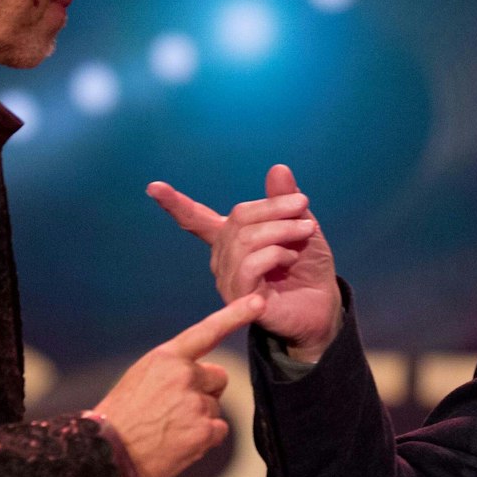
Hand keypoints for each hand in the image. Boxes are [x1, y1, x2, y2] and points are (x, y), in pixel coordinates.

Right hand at [93, 294, 264, 476]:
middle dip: (205, 391)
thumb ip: (173, 370)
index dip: (235, 314)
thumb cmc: (122, 416)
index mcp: (166, 358)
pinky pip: (218, 430)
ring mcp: (196, 403)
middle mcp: (184, 375)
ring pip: (215, 407)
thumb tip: (200, 377)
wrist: (107, 452)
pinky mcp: (204, 431)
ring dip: (200, 418)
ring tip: (169, 428)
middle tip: (175, 408)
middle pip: (218, 378)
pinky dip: (204, 439)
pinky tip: (179, 442)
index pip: (207, 331)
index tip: (258, 302)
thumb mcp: (142, 377)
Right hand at [146, 164, 340, 360]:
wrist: (323, 308)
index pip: (196, 220)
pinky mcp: (239, 297)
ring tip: (306, 231)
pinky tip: (290, 257)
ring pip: (245, 239)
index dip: (175, 204)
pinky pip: (250, 264)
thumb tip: (278, 167)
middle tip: (303, 206)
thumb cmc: (308, 268)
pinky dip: (275, 252)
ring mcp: (228, 279)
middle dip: (274, 207)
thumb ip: (285, 201)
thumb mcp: (301, 227)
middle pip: (238, 218)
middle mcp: (223, 259)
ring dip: (281, 229)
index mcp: (231, 240)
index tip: (153, 187)